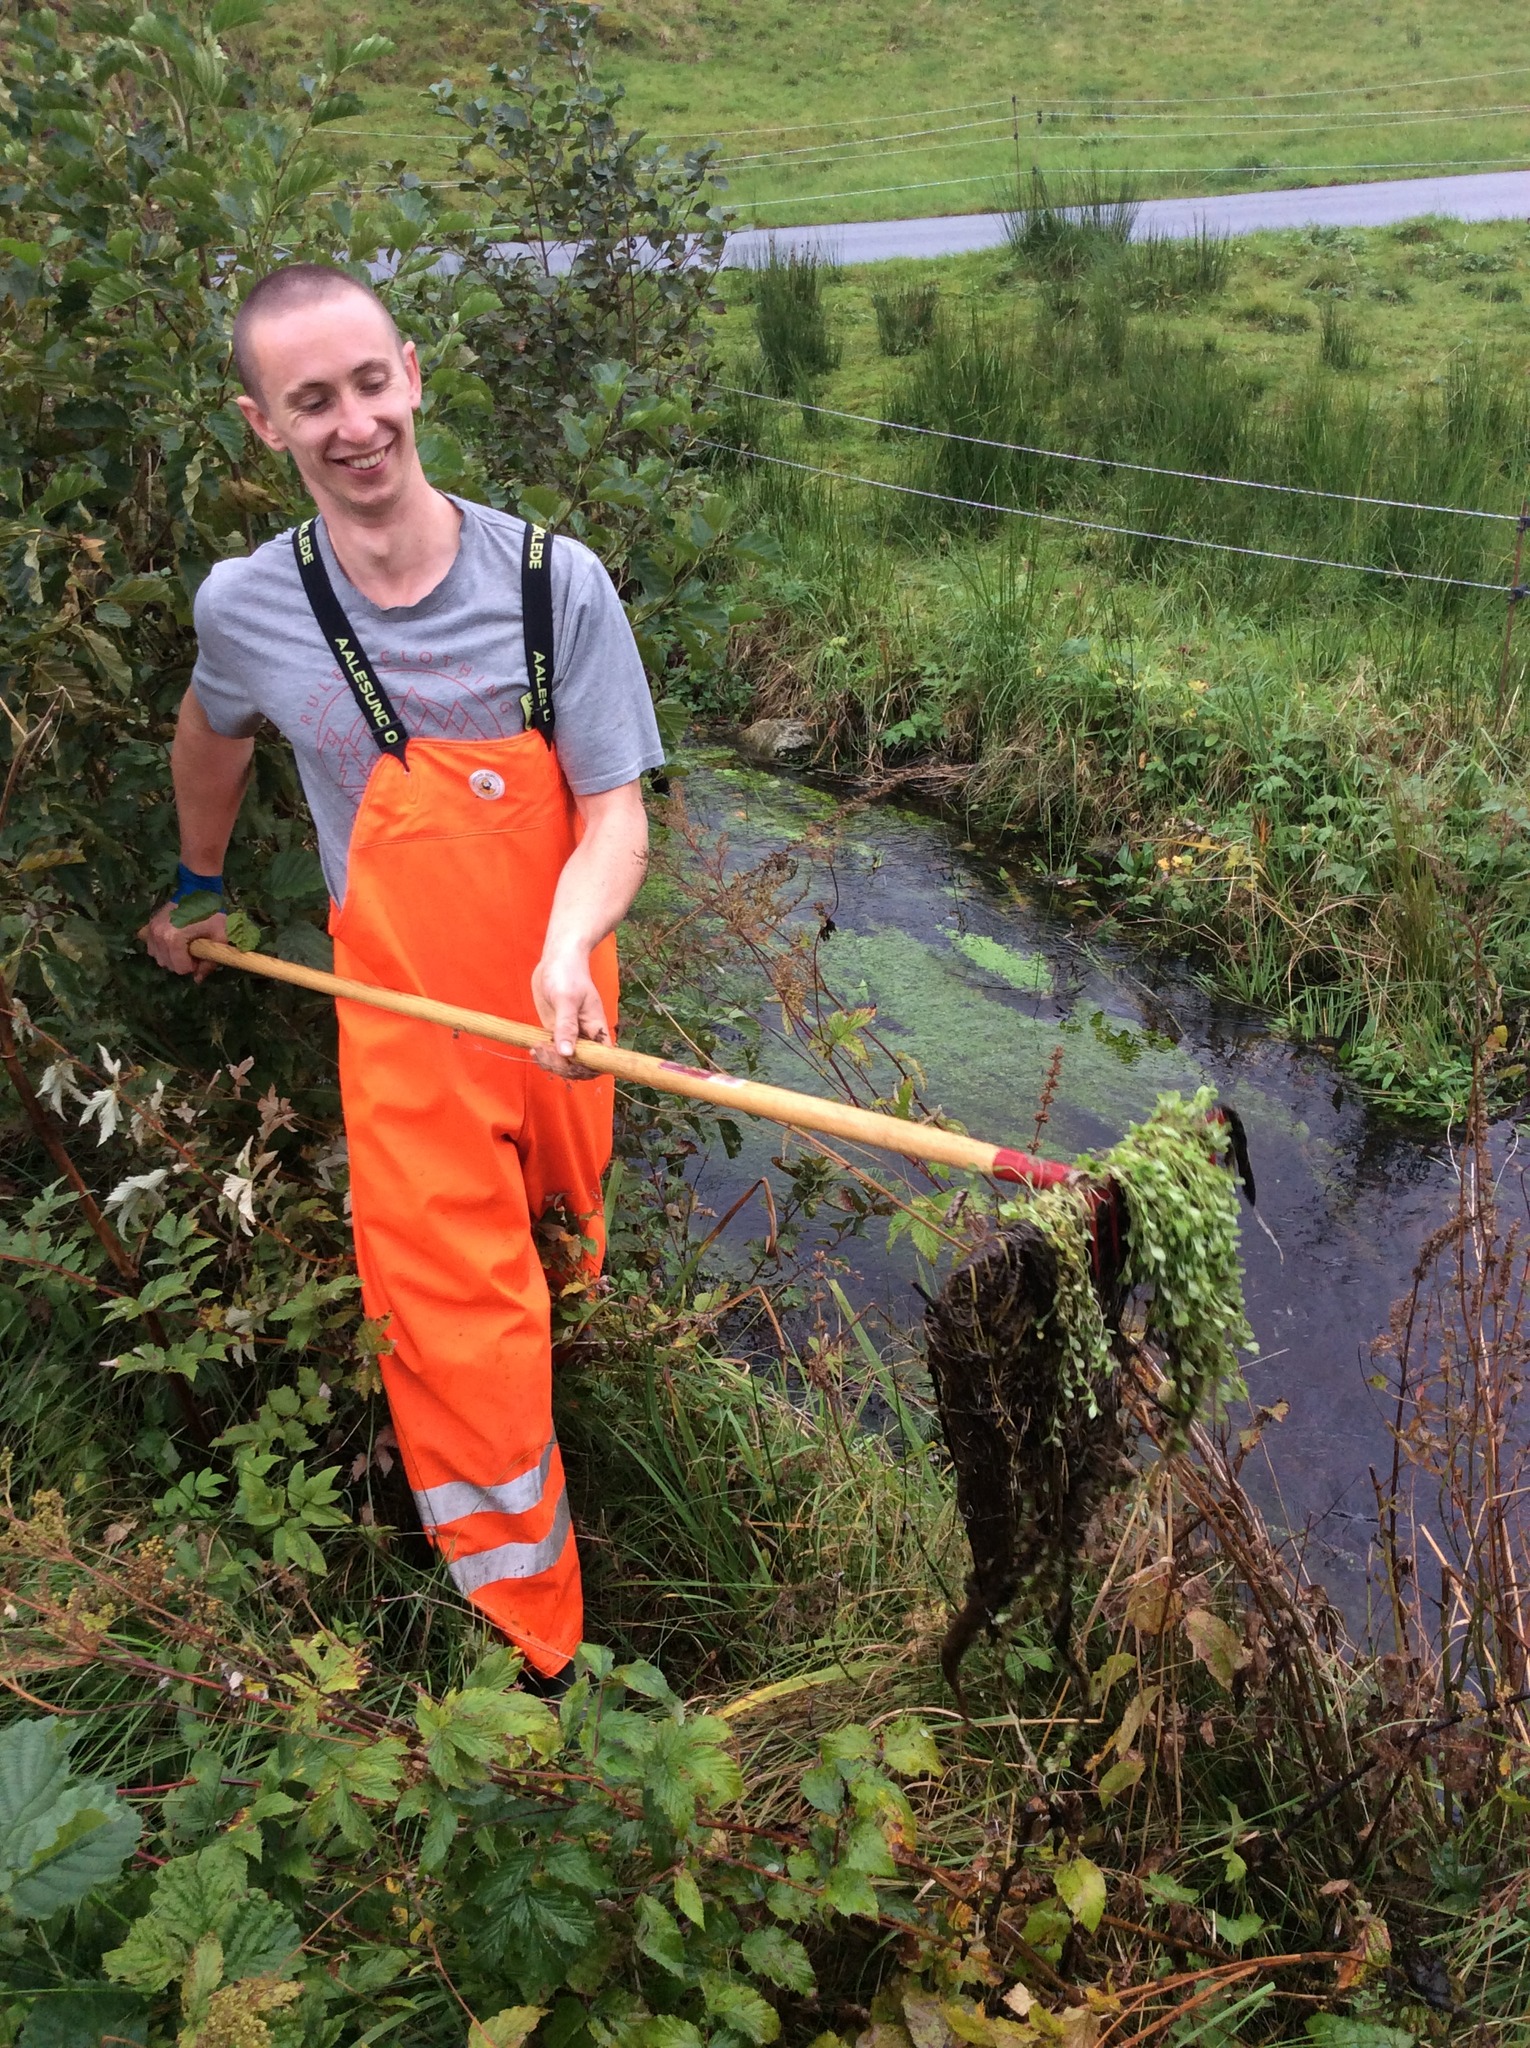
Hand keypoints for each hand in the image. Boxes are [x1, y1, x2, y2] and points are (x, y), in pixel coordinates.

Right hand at [138, 901, 227, 982]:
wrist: (198, 889)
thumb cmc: (212, 912)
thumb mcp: (219, 938)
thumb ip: (210, 962)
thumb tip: (198, 980)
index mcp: (174, 939)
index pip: (180, 968)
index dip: (192, 965)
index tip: (200, 954)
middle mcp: (158, 935)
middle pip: (168, 965)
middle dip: (182, 962)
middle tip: (194, 949)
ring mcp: (151, 930)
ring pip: (158, 957)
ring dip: (172, 956)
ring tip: (185, 944)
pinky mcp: (149, 925)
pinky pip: (152, 947)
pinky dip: (162, 949)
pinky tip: (174, 941)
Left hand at [530, 946, 608, 1080]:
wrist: (557, 959)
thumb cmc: (568, 973)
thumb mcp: (567, 998)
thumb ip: (566, 1026)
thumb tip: (567, 1053)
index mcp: (597, 1029)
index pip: (600, 1060)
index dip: (587, 1068)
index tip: (567, 1060)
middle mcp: (586, 1036)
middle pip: (581, 1066)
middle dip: (562, 1066)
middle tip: (544, 1051)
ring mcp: (571, 1036)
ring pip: (565, 1062)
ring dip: (551, 1062)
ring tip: (536, 1049)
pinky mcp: (556, 1033)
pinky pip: (554, 1053)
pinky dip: (544, 1056)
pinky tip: (534, 1048)